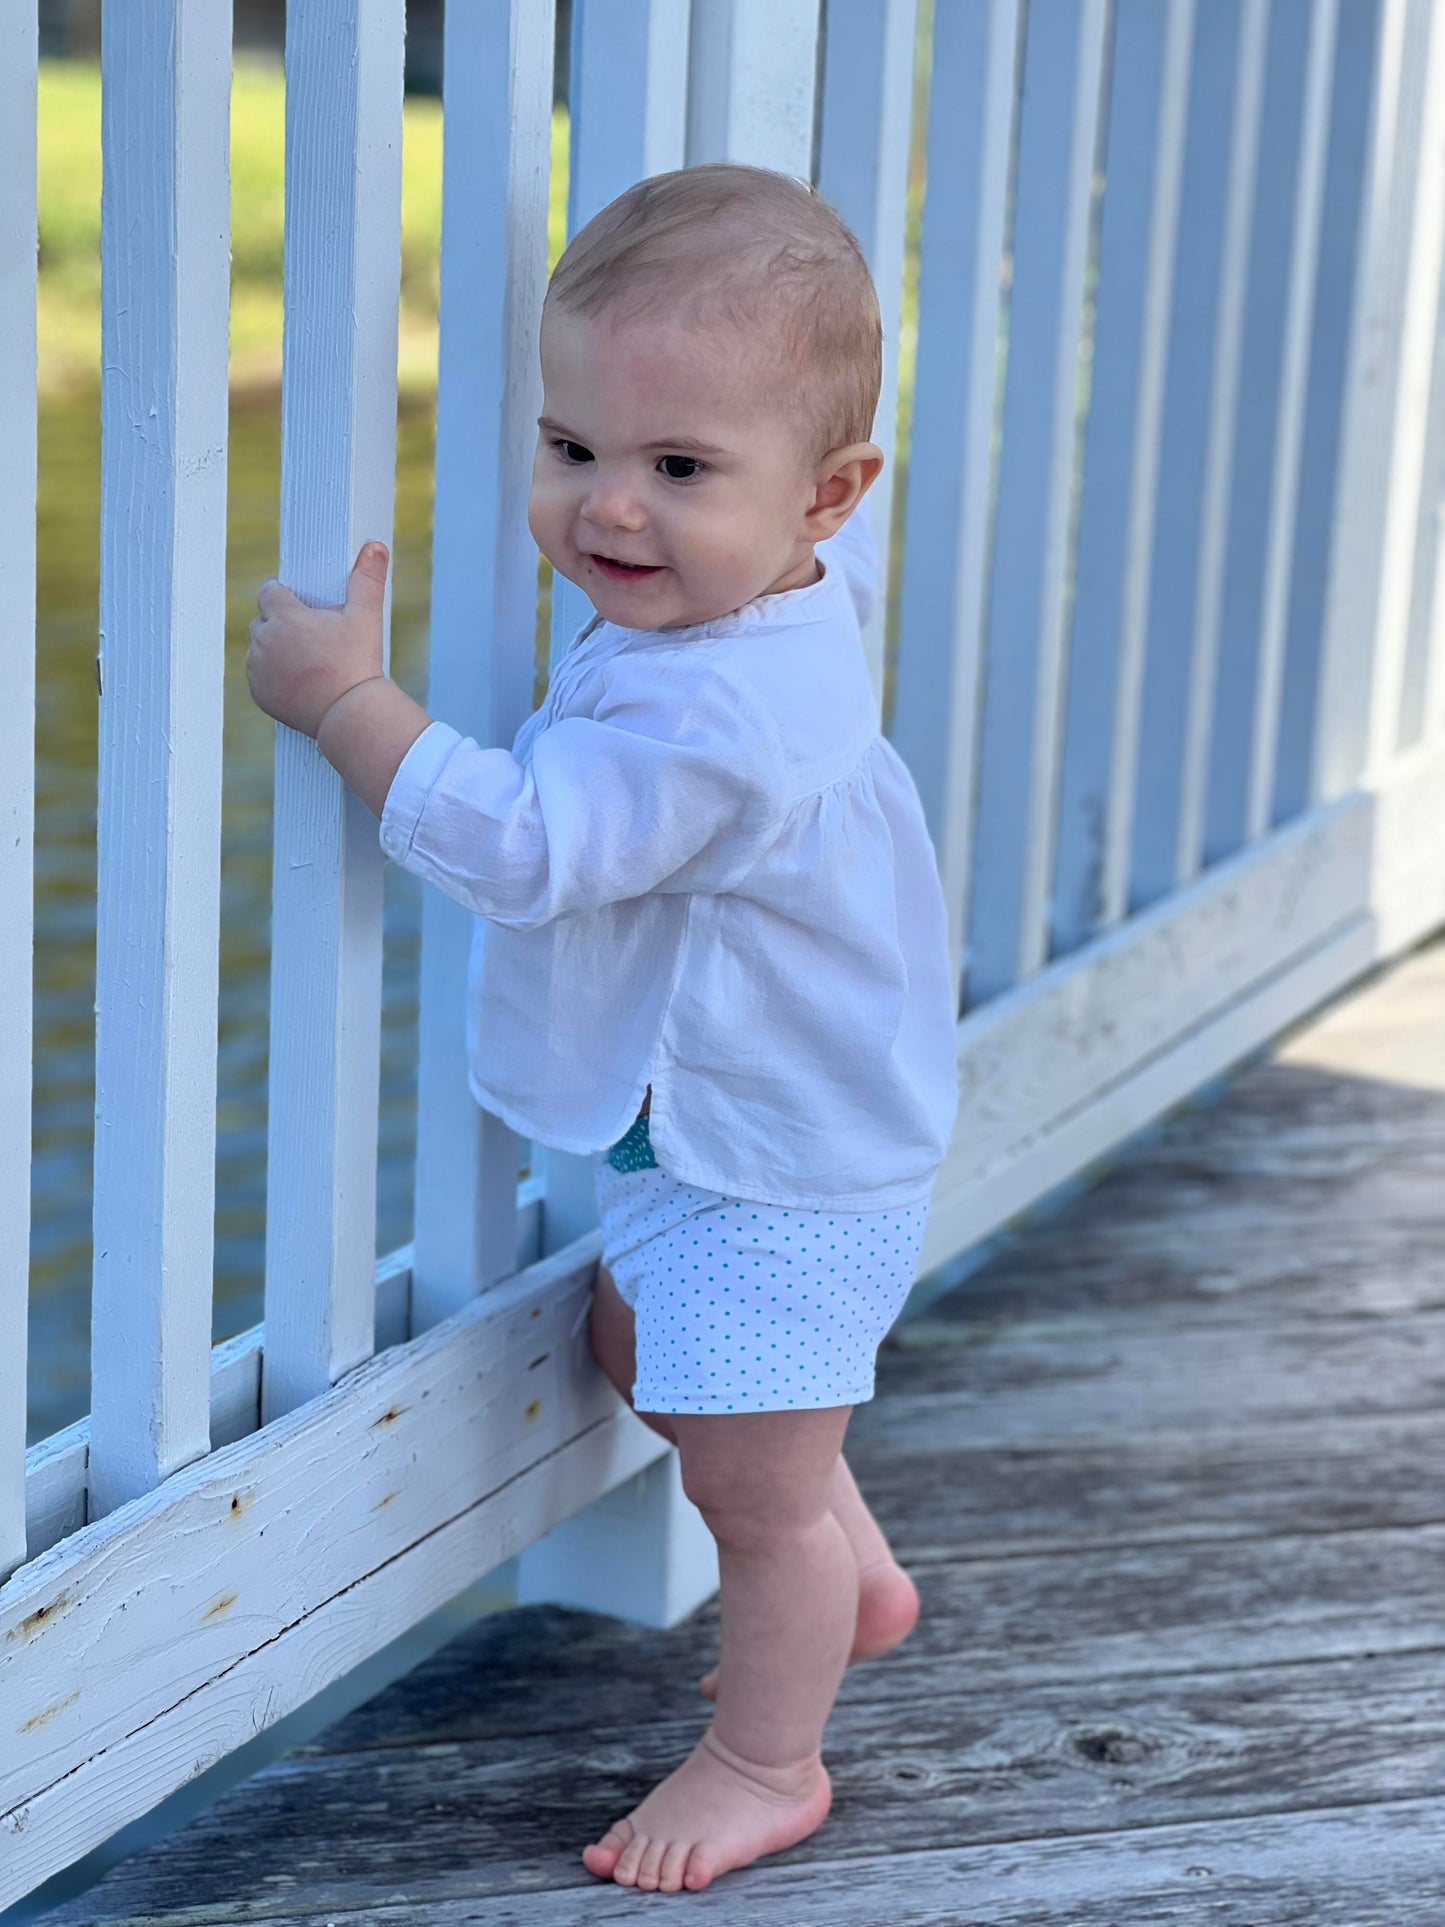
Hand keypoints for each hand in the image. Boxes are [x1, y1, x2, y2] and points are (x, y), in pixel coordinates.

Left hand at [246, 541, 390, 738]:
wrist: (349, 714)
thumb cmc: (358, 663)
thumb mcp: (366, 617)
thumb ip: (366, 580)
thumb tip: (375, 546)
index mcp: (284, 616)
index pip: (269, 592)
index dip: (286, 598)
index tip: (303, 609)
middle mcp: (264, 640)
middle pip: (263, 620)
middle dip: (282, 625)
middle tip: (312, 639)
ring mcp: (259, 668)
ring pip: (258, 648)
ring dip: (275, 650)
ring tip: (307, 661)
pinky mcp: (259, 693)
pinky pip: (259, 676)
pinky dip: (273, 676)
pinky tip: (299, 681)